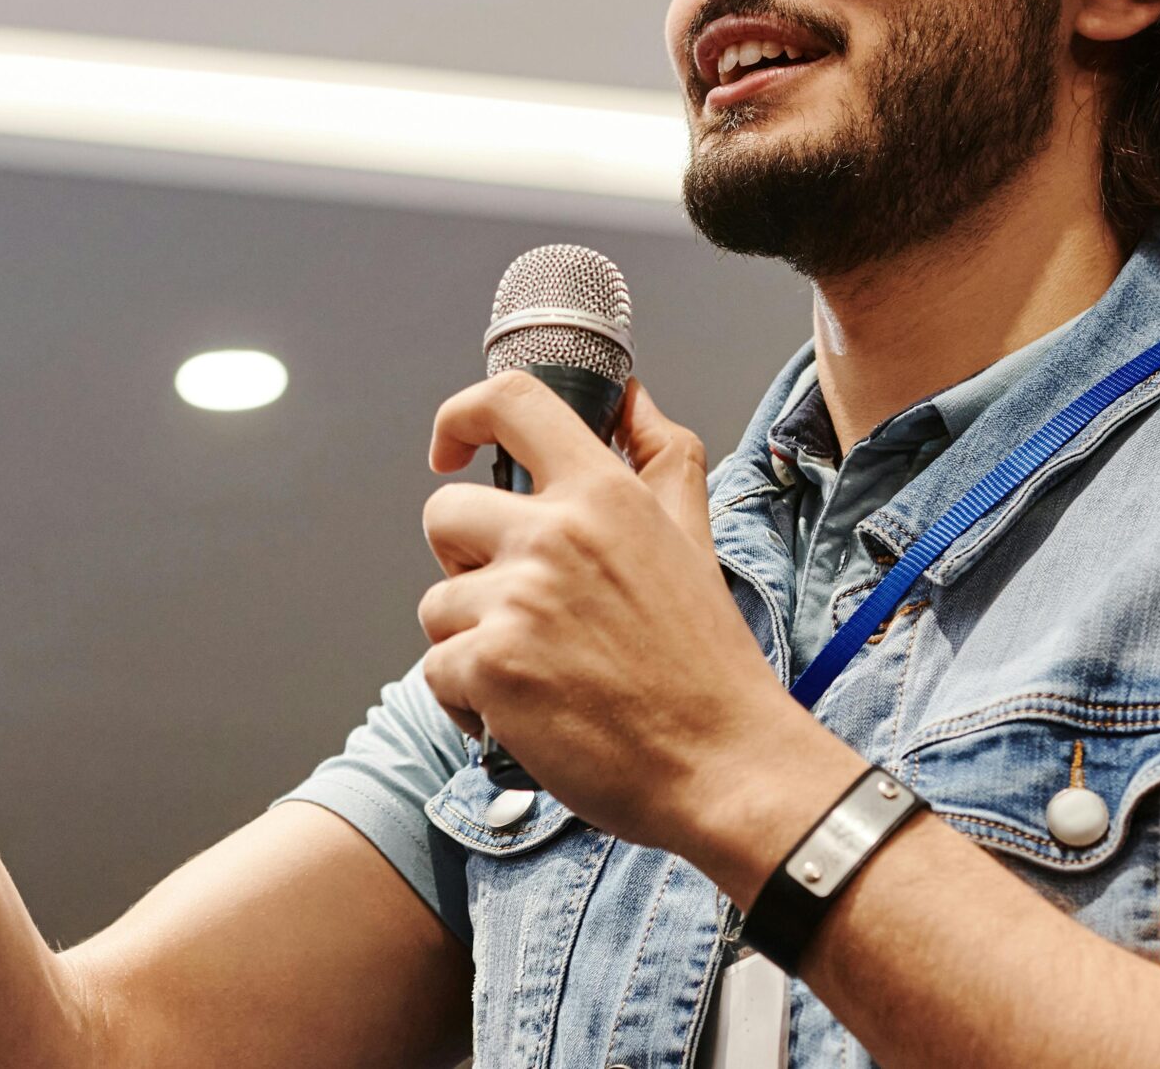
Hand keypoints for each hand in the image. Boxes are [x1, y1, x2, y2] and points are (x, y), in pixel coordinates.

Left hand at [416, 372, 805, 853]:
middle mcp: (555, 534)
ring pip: (437, 603)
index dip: (462, 416)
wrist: (723, 762)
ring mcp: (518, 599)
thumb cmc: (707, 662)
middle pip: (444, 513)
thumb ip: (662, 456)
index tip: (451, 448)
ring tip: (537, 673)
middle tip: (517, 607)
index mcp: (604, 493)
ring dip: (470, 643)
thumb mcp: (693, 537)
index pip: (512, 401)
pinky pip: (436, 669)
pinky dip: (468, 702)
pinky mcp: (491, 666)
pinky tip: (524, 716)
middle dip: (463, 563)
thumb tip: (632, 398)